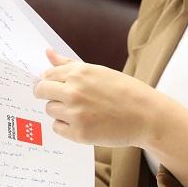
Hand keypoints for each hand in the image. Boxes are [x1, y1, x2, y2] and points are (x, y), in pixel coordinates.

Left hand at [34, 49, 186, 147]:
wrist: (147, 116)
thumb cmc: (125, 91)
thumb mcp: (98, 71)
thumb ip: (68, 64)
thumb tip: (48, 52)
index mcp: (78, 73)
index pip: (46, 75)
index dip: (50, 81)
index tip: (57, 86)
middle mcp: (73, 91)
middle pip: (41, 91)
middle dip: (48, 94)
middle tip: (65, 100)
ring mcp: (75, 113)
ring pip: (50, 110)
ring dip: (60, 110)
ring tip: (82, 111)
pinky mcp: (79, 133)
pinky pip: (57, 127)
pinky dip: (66, 126)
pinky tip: (83, 122)